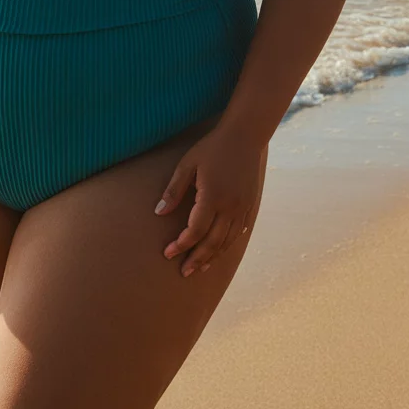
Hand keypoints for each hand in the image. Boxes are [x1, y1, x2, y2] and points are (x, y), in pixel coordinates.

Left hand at [154, 127, 262, 276]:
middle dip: (196, 259)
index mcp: (212, 197)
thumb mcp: (187, 164)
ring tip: (200, 267)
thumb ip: (173, 190)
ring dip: (213, 256)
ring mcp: (242, 207)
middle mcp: (230, 206)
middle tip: (184, 272)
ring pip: (227, 241)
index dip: (181, 245)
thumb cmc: (212, 147)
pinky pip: (239, 231)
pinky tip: (220, 249)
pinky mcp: (250, 204)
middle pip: (212, 242)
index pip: (195, 231)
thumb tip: (159, 213)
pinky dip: (228, 243)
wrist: (245, 135)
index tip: (167, 253)